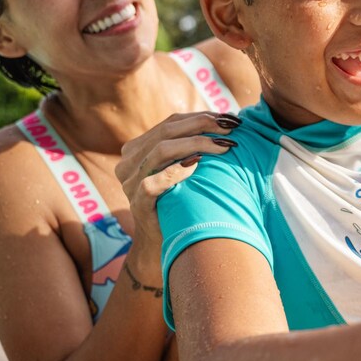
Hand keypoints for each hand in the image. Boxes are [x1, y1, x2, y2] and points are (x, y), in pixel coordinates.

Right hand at [116, 112, 238, 261]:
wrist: (165, 242)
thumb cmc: (180, 201)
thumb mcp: (181, 168)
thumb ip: (189, 146)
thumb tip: (225, 120)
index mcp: (137, 148)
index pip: (170, 122)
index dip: (200, 117)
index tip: (230, 118)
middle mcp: (129, 161)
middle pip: (167, 131)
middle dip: (203, 125)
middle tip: (231, 127)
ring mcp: (129, 183)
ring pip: (161, 150)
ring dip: (197, 144)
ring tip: (224, 145)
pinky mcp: (137, 203)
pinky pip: (152, 182)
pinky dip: (176, 171)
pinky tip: (198, 165)